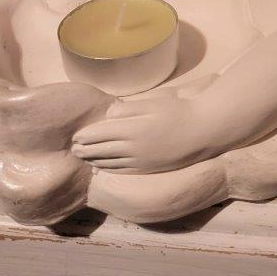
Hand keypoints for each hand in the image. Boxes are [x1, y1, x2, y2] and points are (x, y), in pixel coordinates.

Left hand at [71, 92, 210, 173]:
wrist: (202, 132)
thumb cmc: (178, 112)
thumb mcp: (153, 104)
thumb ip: (129, 109)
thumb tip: (109, 113)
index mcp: (133, 130)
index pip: (102, 134)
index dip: (87, 135)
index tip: (75, 136)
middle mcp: (134, 149)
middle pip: (103, 150)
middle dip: (87, 149)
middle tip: (73, 149)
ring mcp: (142, 162)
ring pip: (111, 163)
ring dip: (95, 160)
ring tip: (84, 158)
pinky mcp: (150, 169)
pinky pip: (124, 171)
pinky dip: (110, 169)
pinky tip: (104, 168)